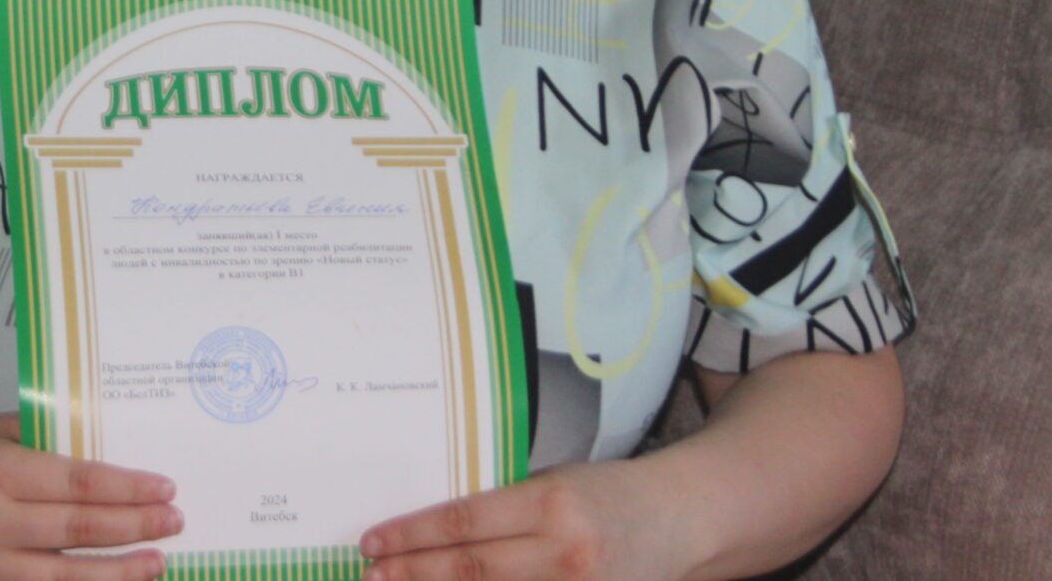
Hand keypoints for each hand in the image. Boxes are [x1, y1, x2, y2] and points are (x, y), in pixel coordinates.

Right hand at [0, 412, 181, 580]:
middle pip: (78, 532)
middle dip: (135, 528)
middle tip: (173, 521)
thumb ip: (54, 437)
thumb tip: (120, 447)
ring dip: (118, 573)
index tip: (164, 487)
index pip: (78, 483)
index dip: (127, 489)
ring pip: (64, 579)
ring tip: (157, 562)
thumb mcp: (1, 429)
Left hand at [360, 464, 691, 580]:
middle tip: (372, 575)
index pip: (465, 523)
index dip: (412, 535)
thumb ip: (504, 507)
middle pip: (471, 569)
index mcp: (552, 502)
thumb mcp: (554, 481)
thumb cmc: (607, 493)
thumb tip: (433, 530)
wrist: (679, 519)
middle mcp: (566, 551)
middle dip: (413, 573)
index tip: (374, 541)